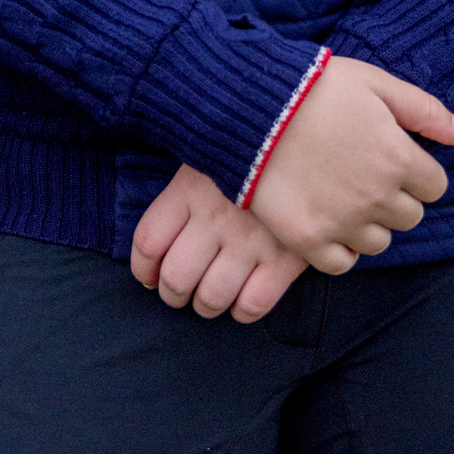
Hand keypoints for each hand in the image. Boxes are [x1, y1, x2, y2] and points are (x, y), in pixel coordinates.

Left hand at [131, 165, 307, 323]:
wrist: (311, 143)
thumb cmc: (252, 152)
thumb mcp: (209, 153)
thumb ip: (181, 189)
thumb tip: (155, 236)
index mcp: (190, 188)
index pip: (148, 242)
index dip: (142, 268)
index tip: (148, 276)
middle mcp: (215, 217)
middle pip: (176, 278)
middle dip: (173, 293)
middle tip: (180, 290)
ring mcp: (251, 241)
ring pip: (211, 298)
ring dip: (205, 305)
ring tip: (209, 297)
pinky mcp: (286, 259)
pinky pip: (252, 305)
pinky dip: (242, 310)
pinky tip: (242, 297)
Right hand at [249, 56, 453, 273]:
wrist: (250, 105)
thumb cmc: (315, 86)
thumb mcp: (376, 83)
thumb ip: (426, 111)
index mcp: (399, 158)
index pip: (436, 186)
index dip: (416, 171)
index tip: (391, 157)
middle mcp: (377, 197)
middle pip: (410, 216)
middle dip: (394, 197)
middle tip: (364, 172)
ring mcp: (342, 222)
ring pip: (379, 242)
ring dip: (368, 223)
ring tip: (343, 194)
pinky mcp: (308, 239)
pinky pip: (342, 263)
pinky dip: (339, 248)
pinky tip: (327, 219)